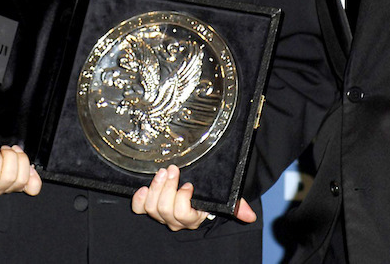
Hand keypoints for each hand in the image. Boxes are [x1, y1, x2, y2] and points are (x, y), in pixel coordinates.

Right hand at [0, 146, 41, 196]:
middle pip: (10, 177)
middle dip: (9, 156)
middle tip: (4, 148)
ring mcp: (9, 189)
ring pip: (22, 179)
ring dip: (21, 159)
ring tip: (13, 151)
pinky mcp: (23, 184)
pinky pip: (34, 187)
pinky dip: (33, 175)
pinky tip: (28, 165)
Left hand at [130, 165, 255, 229]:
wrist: (196, 194)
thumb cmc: (209, 194)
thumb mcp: (224, 198)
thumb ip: (236, 205)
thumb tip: (250, 215)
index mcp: (192, 218)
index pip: (182, 214)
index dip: (182, 199)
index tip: (189, 184)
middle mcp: (175, 220)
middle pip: (165, 210)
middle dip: (167, 187)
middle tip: (173, 170)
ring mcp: (161, 214)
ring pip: (152, 207)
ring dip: (156, 187)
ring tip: (163, 172)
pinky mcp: (149, 206)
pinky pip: (139, 208)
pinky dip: (139, 198)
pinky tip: (143, 186)